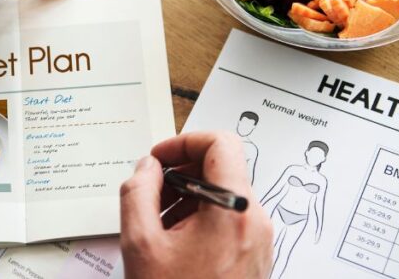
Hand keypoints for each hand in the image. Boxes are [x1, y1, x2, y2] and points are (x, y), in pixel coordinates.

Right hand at [120, 132, 272, 278]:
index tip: (158, 159)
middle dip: (181, 173)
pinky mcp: (257, 258)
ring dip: (188, 198)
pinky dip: (202, 219)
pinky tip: (174, 244)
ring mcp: (260, 241)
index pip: (221, 143)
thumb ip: (137, 192)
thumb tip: (147, 167)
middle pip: (222, 168)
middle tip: (150, 193)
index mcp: (233, 210)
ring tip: (158, 225)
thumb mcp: (140, 244)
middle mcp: (256, 221)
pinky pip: (231, 220)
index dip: (184, 141)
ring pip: (224, 195)